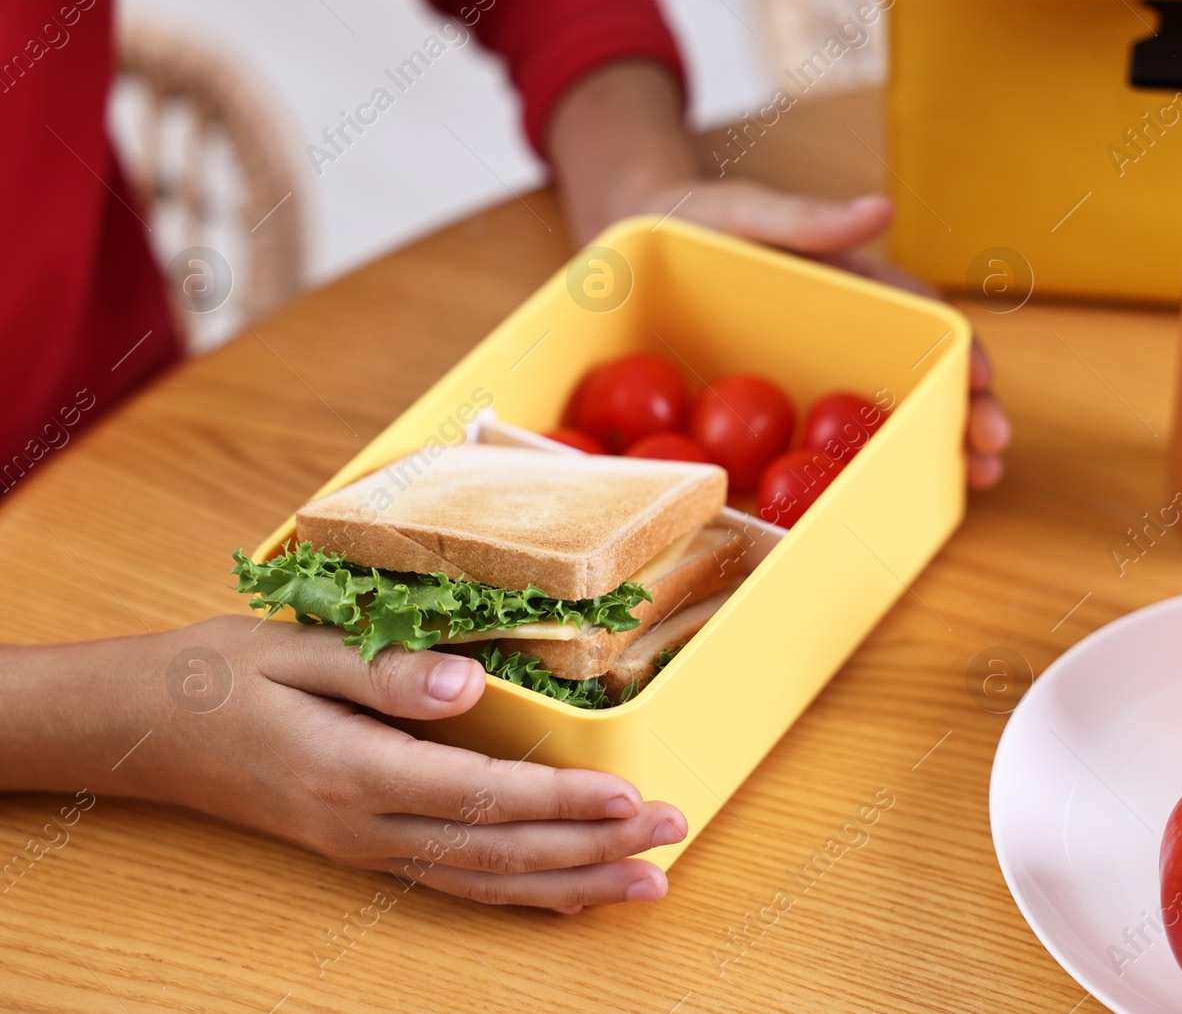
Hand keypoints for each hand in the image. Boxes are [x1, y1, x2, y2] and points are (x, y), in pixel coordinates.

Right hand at [0, 617, 684, 910]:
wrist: (142, 728)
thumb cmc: (219, 675)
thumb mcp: (292, 648)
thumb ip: (383, 671)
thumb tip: (467, 684)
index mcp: (353, 770)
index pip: (481, 796)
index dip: (563, 802)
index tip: (633, 798)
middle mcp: (365, 825)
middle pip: (499, 851)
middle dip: (593, 850)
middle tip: (672, 837)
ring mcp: (365, 847)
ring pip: (485, 881)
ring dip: (572, 884)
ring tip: (648, 883)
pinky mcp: (364, 849)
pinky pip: (455, 884)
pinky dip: (520, 896)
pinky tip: (569, 899)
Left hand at [546, 61, 1011, 487]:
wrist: (629, 254)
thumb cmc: (697, 219)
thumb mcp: (747, 211)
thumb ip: (808, 219)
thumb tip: (881, 209)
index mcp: (852, 286)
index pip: (922, 319)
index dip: (959, 350)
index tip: (983, 382)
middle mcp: (847, 335)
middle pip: (921, 377)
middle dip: (967, 413)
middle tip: (992, 453)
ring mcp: (816, 376)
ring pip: (886, 415)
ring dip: (932, 449)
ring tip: (971, 484)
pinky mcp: (779, 408)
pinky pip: (823, 441)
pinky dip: (859, 469)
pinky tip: (883, 501)